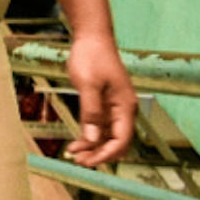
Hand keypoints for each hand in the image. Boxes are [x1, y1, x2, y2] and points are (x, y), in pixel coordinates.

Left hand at [64, 34, 138, 166]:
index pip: (122, 139)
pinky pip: (100, 127)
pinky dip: (89, 136)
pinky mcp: (104, 104)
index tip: (90, 161)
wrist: (91, 37)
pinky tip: (76, 143)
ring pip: (106, 137)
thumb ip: (91, 112)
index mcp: (125, 106)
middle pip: (116, 142)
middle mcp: (123, 110)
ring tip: (73, 155)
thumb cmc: (91, 57)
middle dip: (99, 154)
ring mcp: (114, 108)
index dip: (107, 154)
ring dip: (92, 148)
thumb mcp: (88, 84)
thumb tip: (93, 138)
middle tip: (78, 161)